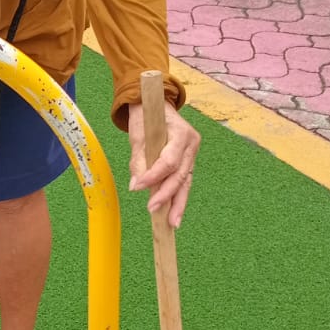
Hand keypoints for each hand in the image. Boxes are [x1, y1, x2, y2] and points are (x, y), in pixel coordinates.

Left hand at [126, 101, 199, 228]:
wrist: (155, 105)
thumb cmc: (146, 116)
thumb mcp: (138, 134)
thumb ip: (139, 159)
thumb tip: (136, 185)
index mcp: (182, 133)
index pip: (169, 161)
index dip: (154, 177)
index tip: (138, 188)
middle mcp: (192, 144)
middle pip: (180, 175)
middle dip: (167, 196)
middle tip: (154, 211)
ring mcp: (192, 154)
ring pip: (185, 182)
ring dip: (178, 204)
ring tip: (172, 224)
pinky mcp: (188, 161)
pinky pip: (183, 181)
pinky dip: (177, 197)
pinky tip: (173, 214)